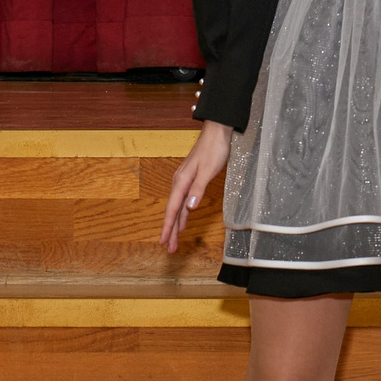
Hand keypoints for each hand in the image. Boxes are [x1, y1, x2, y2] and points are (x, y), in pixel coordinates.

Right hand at [162, 120, 234, 253]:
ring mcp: (184, 181)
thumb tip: (189, 208)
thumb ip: (198, 189)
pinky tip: (183, 222)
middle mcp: (179, 182)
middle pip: (173, 211)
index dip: (168, 227)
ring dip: (176, 225)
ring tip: (173, 241)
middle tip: (169, 249)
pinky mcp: (191, 180)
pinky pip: (183, 201)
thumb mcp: (208, 170)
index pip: (173, 210)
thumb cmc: (214, 149)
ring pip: (178, 208)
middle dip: (170, 231)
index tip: (163, 242)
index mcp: (181, 181)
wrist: (217, 132)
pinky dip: (182, 214)